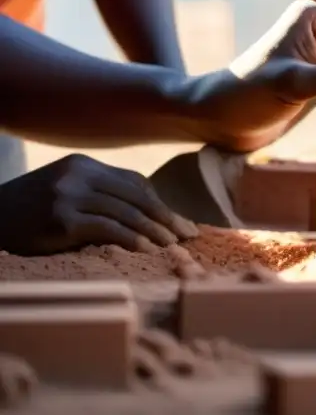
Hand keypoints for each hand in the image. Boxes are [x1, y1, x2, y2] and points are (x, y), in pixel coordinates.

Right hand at [0, 154, 196, 255]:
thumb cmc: (29, 212)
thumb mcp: (64, 191)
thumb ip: (99, 195)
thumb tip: (148, 217)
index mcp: (84, 164)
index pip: (135, 182)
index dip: (160, 204)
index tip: (181, 222)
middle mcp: (79, 174)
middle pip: (136, 196)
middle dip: (166, 217)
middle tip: (187, 236)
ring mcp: (69, 195)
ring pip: (127, 212)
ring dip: (154, 231)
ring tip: (171, 246)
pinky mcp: (61, 220)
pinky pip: (108, 229)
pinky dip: (132, 240)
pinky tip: (146, 250)